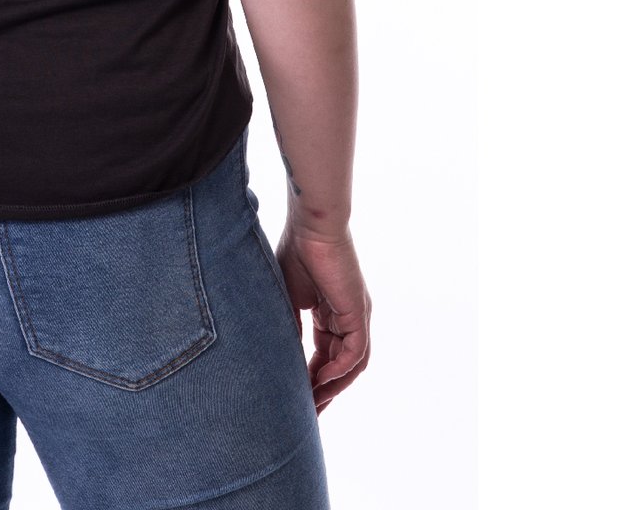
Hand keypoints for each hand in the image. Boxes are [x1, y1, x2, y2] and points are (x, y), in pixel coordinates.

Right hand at [270, 222, 371, 413]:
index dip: (311, 377)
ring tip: (313, 405)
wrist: (311, 224)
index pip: (325, 354)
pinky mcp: (359, 313)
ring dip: (333, 386)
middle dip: (324, 390)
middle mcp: (348, 317)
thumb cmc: (295, 250)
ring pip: (352, 364)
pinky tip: (320, 381)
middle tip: (306, 414)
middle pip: (341, 365)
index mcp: (332, 312)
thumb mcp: (286, 296)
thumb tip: (279, 356)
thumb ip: (288, 325)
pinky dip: (339, 370)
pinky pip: (355, 353)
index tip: (295, 398)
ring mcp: (356, 316)